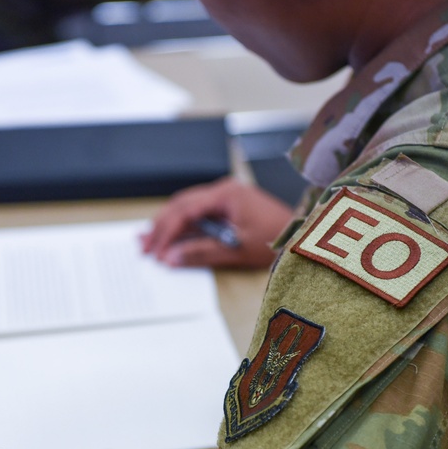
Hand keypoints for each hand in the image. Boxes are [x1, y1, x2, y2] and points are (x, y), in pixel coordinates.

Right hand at [141, 178, 293, 268]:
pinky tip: (170, 236)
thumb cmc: (276, 240)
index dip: (167, 232)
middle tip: (143, 247)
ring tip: (148, 242)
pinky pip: (199, 213)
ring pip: (187, 207)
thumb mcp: (237, 250)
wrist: (304, 236)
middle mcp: (223, 189)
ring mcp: (225, 196)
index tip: (155, 251)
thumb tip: (171, 258)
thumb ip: (201, 253)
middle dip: (161, 227)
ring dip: (168, 226)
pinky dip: (183, 226)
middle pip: (181, 205)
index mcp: (225, 194)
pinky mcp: (229, 206)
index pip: (186, 211)